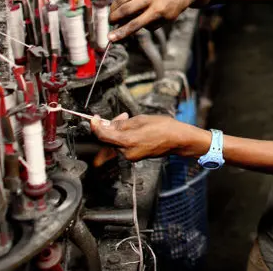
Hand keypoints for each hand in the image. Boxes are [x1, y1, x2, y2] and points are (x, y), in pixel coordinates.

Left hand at [90, 113, 207, 160]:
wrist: (178, 139)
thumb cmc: (164, 128)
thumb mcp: (140, 120)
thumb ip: (122, 123)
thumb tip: (110, 125)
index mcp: (127, 141)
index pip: (102, 135)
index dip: (95, 126)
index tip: (93, 118)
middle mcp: (127, 152)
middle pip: (109, 139)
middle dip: (110, 126)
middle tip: (121, 116)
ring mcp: (131, 156)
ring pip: (115, 142)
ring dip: (118, 131)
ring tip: (130, 120)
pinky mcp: (135, 157)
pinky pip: (123, 146)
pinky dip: (124, 137)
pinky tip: (133, 129)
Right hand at [108, 0, 191, 40]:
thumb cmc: (167, 11)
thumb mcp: (159, 22)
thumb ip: (141, 25)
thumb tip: (119, 26)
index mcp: (158, 10)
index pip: (136, 23)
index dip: (121, 31)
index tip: (110, 38)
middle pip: (126, 9)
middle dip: (114, 17)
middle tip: (110, 22)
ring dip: (114, 7)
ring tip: (114, 13)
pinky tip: (120, 2)